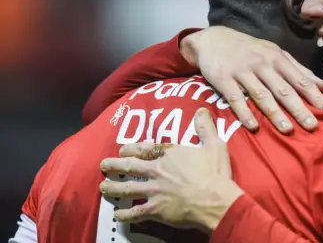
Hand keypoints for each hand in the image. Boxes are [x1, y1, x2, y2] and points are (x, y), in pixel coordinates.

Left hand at [99, 109, 243, 230]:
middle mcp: (157, 171)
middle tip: (104, 165)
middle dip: (114, 165)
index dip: (131, 148)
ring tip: (103, 187)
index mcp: (169, 155)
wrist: (216, 201)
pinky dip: (124, 214)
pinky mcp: (155, 210)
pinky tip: (117, 215)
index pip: (144, 148)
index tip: (122, 149)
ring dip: (113, 187)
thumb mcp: (215, 145)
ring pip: (127, 188)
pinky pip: (135, 212)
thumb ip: (205, 127)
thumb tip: (201, 110)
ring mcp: (154, 191)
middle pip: (129, 166)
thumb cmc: (216, 173)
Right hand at [181, 26, 322, 132]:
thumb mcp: (275, 53)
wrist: (214, 39)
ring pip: (261, 95)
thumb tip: (322, 85)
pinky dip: (245, 113)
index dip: (314, 96)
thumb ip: (298, 69)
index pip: (299, 79)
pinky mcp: (223, 79)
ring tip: (287, 130)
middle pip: (283, 89)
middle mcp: (262, 64)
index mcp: (277, 58)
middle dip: (299, 108)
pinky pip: (235, 98)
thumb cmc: (250, 50)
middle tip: (312, 126)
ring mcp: (242, 72)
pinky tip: (254, 126)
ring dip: (275, 113)